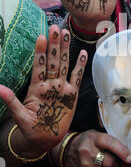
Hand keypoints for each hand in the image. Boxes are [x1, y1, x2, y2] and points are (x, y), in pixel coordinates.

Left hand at [0, 25, 86, 152]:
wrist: (45, 139)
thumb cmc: (31, 128)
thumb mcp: (20, 115)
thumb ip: (11, 101)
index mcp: (36, 88)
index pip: (39, 66)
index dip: (40, 52)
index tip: (41, 37)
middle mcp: (50, 84)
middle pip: (53, 61)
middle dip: (54, 45)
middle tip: (55, 28)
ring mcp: (61, 88)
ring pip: (64, 65)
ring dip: (65, 50)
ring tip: (66, 34)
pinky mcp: (71, 94)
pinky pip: (77, 78)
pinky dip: (80, 66)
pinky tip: (83, 54)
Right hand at [62, 130, 130, 166]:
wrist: (66, 151)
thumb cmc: (87, 141)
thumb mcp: (96, 134)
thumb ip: (110, 138)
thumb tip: (128, 143)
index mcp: (94, 138)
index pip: (111, 144)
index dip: (122, 151)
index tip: (130, 158)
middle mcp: (88, 150)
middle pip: (110, 162)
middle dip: (117, 164)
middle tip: (118, 162)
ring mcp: (84, 164)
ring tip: (107, 165)